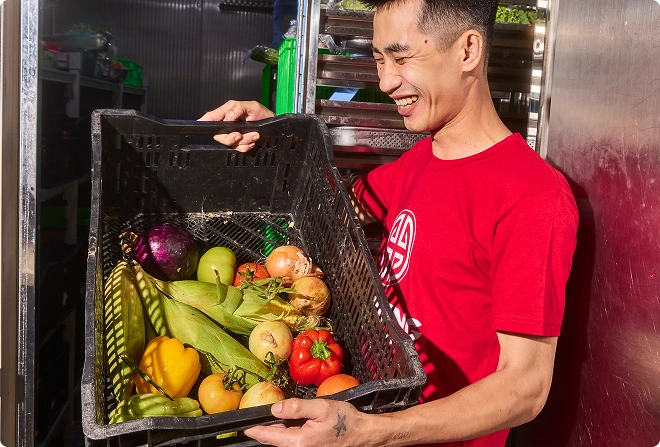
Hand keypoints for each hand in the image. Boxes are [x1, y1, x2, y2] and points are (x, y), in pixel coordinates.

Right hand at [199, 100, 274, 151]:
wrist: (275, 127)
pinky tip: (253, 141)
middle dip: (230, 137)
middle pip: (218, 135)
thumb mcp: (253, 106)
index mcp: (229, 112)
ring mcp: (234, 135)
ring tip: (254, 135)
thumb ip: (238, 108)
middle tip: (240, 134)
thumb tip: (228, 116)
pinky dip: (246, 147)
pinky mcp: (240, 143)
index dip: (205, 121)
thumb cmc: (264, 115)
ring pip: (229, 143)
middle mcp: (229, 124)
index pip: (212, 117)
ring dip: (243, 141)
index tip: (203, 123)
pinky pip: (238, 149)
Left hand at [244, 398, 369, 446]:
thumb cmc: (345, 421)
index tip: (244, 427)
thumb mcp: (320, 408)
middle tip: (257, 421)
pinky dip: (288, 434)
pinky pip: (294, 443)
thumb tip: (275, 408)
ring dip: (278, 433)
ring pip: (285, 442)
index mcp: (299, 442)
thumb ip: (297, 408)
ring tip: (275, 420)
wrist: (364, 435)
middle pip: (276, 441)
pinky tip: (291, 425)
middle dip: (266, 431)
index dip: (256, 430)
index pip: (270, 436)